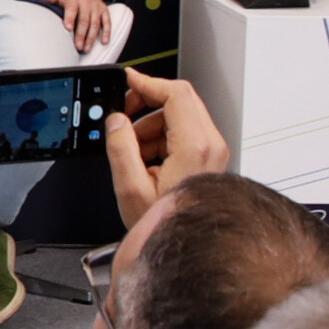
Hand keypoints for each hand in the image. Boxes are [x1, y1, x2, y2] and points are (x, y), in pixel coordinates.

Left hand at [37, 0, 110, 50]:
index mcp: (73, 0)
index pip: (71, 9)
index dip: (70, 18)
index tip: (68, 28)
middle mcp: (86, 3)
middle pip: (84, 20)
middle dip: (81, 34)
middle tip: (78, 47)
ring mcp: (96, 8)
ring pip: (95, 24)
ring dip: (91, 37)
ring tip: (86, 48)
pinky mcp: (105, 11)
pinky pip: (107, 22)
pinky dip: (107, 32)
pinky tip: (104, 42)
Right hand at [102, 68, 229, 228]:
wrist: (189, 247)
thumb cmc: (167, 225)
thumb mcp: (131, 188)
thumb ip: (120, 147)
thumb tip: (116, 122)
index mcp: (194, 146)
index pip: (175, 93)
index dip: (148, 82)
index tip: (129, 81)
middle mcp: (210, 145)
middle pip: (180, 100)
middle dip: (147, 105)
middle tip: (123, 116)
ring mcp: (213, 151)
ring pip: (180, 116)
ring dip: (152, 126)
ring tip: (132, 152)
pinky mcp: (209, 158)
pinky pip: (184, 133)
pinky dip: (161, 139)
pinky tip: (146, 162)